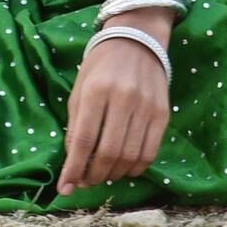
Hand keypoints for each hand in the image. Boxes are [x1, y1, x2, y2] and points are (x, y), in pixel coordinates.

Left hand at [58, 36, 169, 195]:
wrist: (137, 38)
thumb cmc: (101, 64)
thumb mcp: (80, 87)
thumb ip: (75, 123)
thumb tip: (72, 162)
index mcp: (95, 90)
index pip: (82, 140)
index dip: (73, 169)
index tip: (64, 188)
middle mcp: (122, 98)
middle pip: (107, 153)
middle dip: (93, 175)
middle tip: (85, 182)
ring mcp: (145, 107)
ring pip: (129, 157)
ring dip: (114, 174)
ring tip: (103, 175)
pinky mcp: (162, 114)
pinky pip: (149, 152)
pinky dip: (135, 168)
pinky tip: (124, 168)